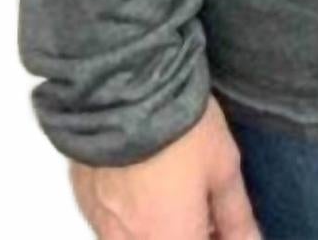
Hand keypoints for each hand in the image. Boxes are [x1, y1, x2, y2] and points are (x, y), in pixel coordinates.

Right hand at [68, 93, 261, 238]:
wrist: (123, 91)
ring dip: (159, 228)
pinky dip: (132, 217)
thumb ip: (235, 215)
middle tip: (204, 212)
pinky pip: (111, 226)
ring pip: (135, 239)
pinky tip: (145, 185)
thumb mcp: (222, 167)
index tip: (223, 225)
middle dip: (187, 232)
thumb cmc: (183, 130)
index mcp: (172, 239)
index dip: (216, 238)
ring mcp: (101, 225)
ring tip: (176, 195)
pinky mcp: (82, 202)